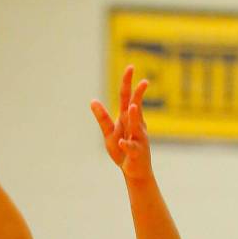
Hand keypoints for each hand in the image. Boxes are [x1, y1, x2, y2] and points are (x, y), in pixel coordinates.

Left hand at [90, 65, 152, 180]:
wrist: (134, 171)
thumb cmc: (123, 150)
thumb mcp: (109, 133)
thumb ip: (102, 118)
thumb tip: (93, 101)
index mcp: (128, 119)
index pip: (128, 97)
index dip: (128, 83)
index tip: (130, 67)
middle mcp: (135, 125)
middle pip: (136, 107)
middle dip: (139, 94)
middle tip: (144, 81)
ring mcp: (138, 138)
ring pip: (136, 126)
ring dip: (135, 117)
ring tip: (133, 106)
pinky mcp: (136, 152)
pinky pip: (131, 147)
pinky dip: (127, 145)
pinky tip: (123, 143)